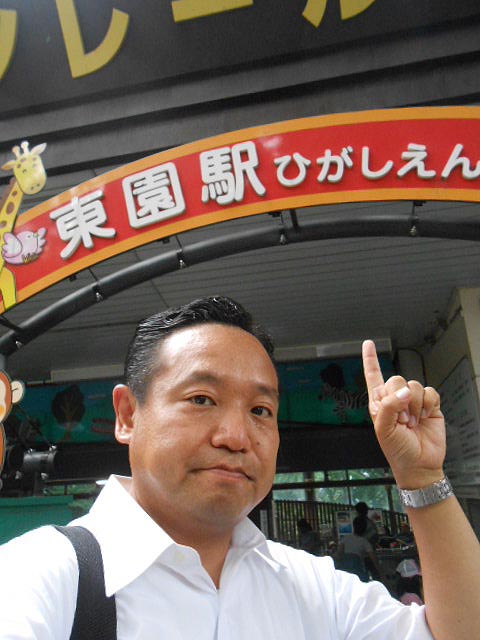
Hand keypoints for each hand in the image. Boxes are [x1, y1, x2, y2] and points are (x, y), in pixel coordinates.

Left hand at [362, 339, 445, 488]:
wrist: (419, 464)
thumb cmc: (397, 450)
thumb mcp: (384, 429)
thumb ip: (389, 406)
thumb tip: (404, 391)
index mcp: (378, 402)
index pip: (373, 375)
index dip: (370, 359)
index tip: (368, 343)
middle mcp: (395, 398)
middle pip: (396, 379)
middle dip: (400, 400)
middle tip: (402, 420)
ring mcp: (412, 401)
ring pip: (414, 385)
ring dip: (414, 406)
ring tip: (412, 423)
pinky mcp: (429, 404)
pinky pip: (430, 392)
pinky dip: (427, 405)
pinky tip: (425, 417)